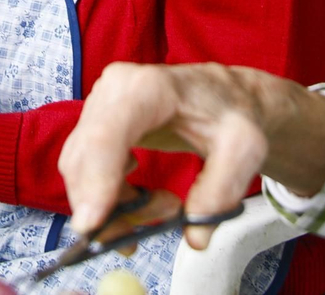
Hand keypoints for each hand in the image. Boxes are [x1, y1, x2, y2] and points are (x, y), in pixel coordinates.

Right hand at [56, 63, 324, 248]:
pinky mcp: (95, 125)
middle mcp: (113, 90)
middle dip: (112, 207)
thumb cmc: (231, 115)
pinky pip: (85, 172)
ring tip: (168, 207)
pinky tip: (144, 197)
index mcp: (148, 88)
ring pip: (81, 172)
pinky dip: (108, 199)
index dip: (95, 179)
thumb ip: (221, 191)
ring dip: (115, 206)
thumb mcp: (243, 150)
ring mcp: (99, 106)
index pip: (108, 135)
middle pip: (86, 160)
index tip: (91, 225)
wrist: (225, 97)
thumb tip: (194, 236)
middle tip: (164, 220)